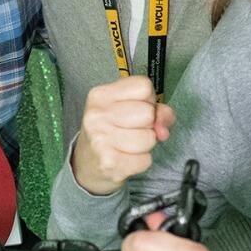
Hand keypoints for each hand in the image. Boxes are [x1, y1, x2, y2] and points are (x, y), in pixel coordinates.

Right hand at [70, 74, 175, 196]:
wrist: (87, 163)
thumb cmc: (111, 132)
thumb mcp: (129, 110)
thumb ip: (156, 110)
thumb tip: (163, 128)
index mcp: (101, 95)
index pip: (143, 87)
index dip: (148, 100)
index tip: (137, 109)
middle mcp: (97, 114)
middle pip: (148, 113)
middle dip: (148, 125)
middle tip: (133, 130)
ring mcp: (100, 138)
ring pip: (149, 138)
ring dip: (145, 145)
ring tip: (129, 145)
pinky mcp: (108, 162)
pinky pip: (145, 160)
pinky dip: (141, 161)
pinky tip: (126, 158)